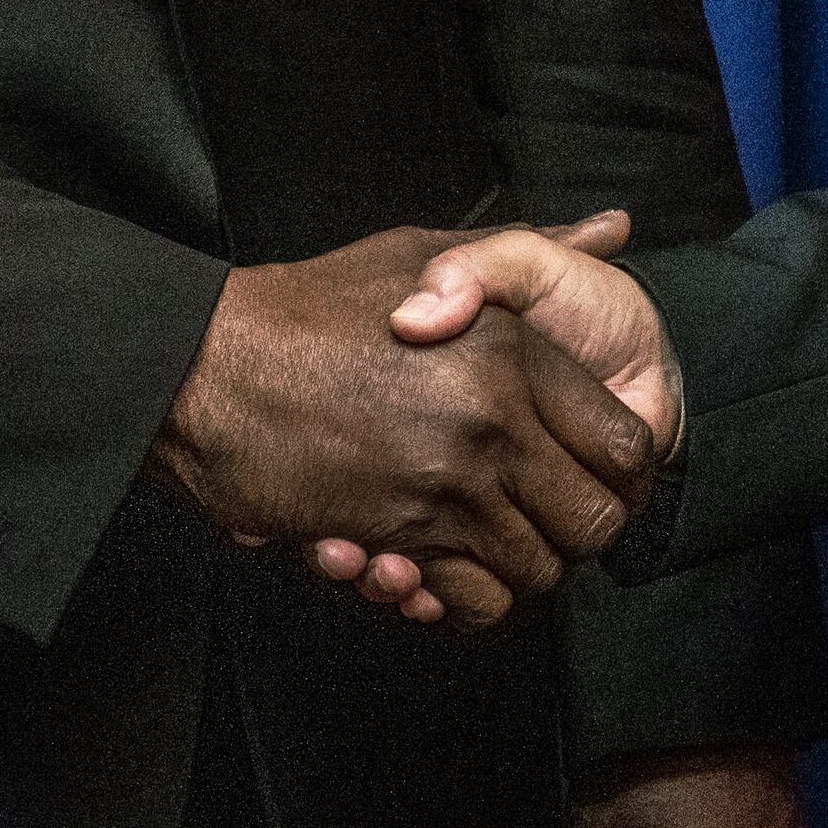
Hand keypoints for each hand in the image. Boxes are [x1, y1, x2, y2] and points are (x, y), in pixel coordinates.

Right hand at [152, 228, 656, 629]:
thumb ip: (523, 253)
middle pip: (594, 519)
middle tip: (538, 518)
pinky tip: (431, 566)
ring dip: (514, 568)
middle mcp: (493, 419)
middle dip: (573, 531)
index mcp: (513, 350)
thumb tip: (614, 229)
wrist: (203, 366)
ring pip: (537, 569)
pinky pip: (471, 599)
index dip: (616, 471)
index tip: (584, 472)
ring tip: (479, 541)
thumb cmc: (309, 306)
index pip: (624, 444)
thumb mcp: (422, 253)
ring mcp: (447, 482)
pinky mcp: (396, 534)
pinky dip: (460, 598)